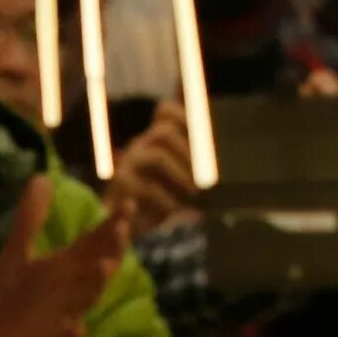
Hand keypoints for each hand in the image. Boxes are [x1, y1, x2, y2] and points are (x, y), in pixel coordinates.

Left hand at [0, 176, 125, 336]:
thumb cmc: (18, 299)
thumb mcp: (19, 254)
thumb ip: (31, 218)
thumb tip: (41, 176)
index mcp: (65, 268)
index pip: (93, 243)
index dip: (110, 225)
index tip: (127, 204)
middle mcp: (70, 290)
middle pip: (94, 266)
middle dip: (108, 250)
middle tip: (121, 230)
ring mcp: (62, 316)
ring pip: (84, 300)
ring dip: (94, 285)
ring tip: (104, 268)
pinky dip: (69, 335)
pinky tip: (75, 328)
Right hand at [102, 103, 198, 238]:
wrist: (123, 224)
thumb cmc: (157, 199)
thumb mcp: (175, 179)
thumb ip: (192, 165)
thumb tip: (215, 159)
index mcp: (154, 140)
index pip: (166, 111)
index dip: (185, 115)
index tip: (205, 132)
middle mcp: (140, 146)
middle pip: (166, 132)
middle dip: (188, 151)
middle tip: (203, 173)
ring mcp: (128, 163)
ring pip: (158, 156)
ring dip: (181, 174)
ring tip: (194, 192)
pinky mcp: (122, 185)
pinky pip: (149, 188)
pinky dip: (167, 200)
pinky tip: (176, 210)